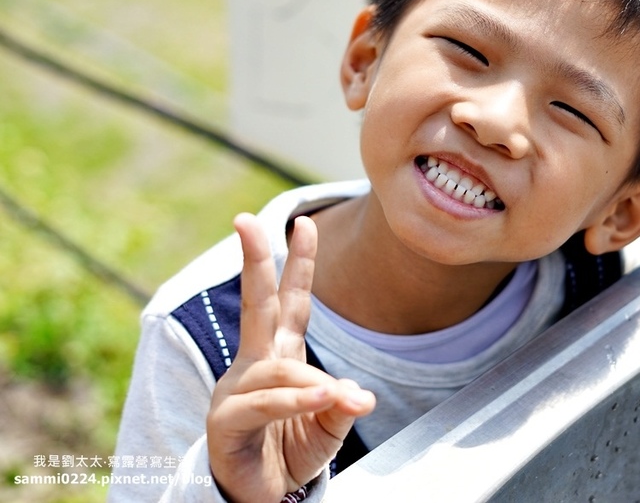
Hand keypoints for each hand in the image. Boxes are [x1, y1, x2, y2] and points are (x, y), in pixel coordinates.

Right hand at [207, 213, 375, 502]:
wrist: (261, 497)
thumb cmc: (291, 452)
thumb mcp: (328, 424)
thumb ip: (342, 404)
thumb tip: (358, 396)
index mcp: (280, 356)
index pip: (291, 303)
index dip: (299, 264)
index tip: (304, 222)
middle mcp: (254, 365)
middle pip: (256, 305)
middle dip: (253, 261)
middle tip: (246, 220)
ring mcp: (235, 391)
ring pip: (276, 370)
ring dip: (310, 383)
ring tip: (334, 396)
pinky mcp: (226, 423)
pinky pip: (263, 405)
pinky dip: (294, 401)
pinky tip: (319, 398)